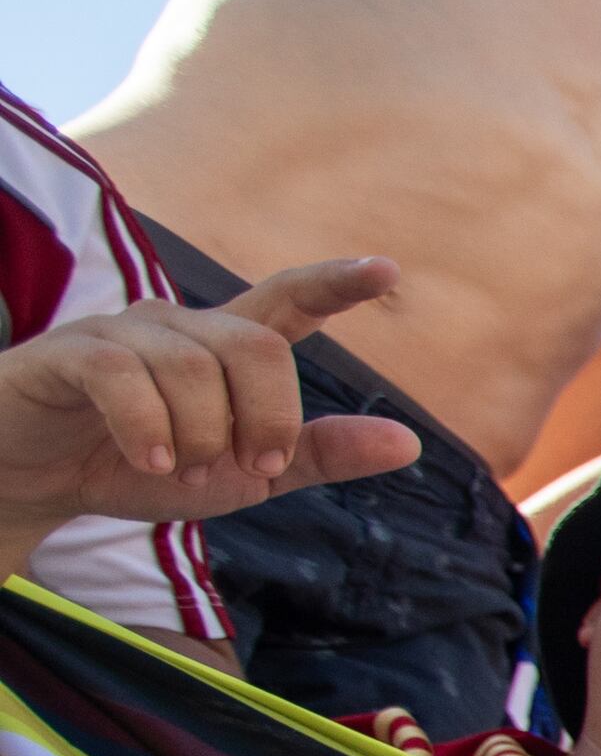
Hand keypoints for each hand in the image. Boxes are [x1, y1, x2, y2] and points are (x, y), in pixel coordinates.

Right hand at [0, 259, 418, 525]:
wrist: (37, 485)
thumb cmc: (142, 469)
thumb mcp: (244, 475)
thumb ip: (319, 456)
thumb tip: (409, 444)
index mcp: (226, 349)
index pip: (288, 301)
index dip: (336, 282)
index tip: (387, 269)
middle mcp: (180, 326)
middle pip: (259, 349)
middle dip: (266, 420)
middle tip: (244, 466)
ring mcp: (123, 332)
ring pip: (196, 370)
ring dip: (202, 438)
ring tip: (180, 470)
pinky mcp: (70, 351)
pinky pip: (127, 377)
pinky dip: (150, 429)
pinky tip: (151, 461)